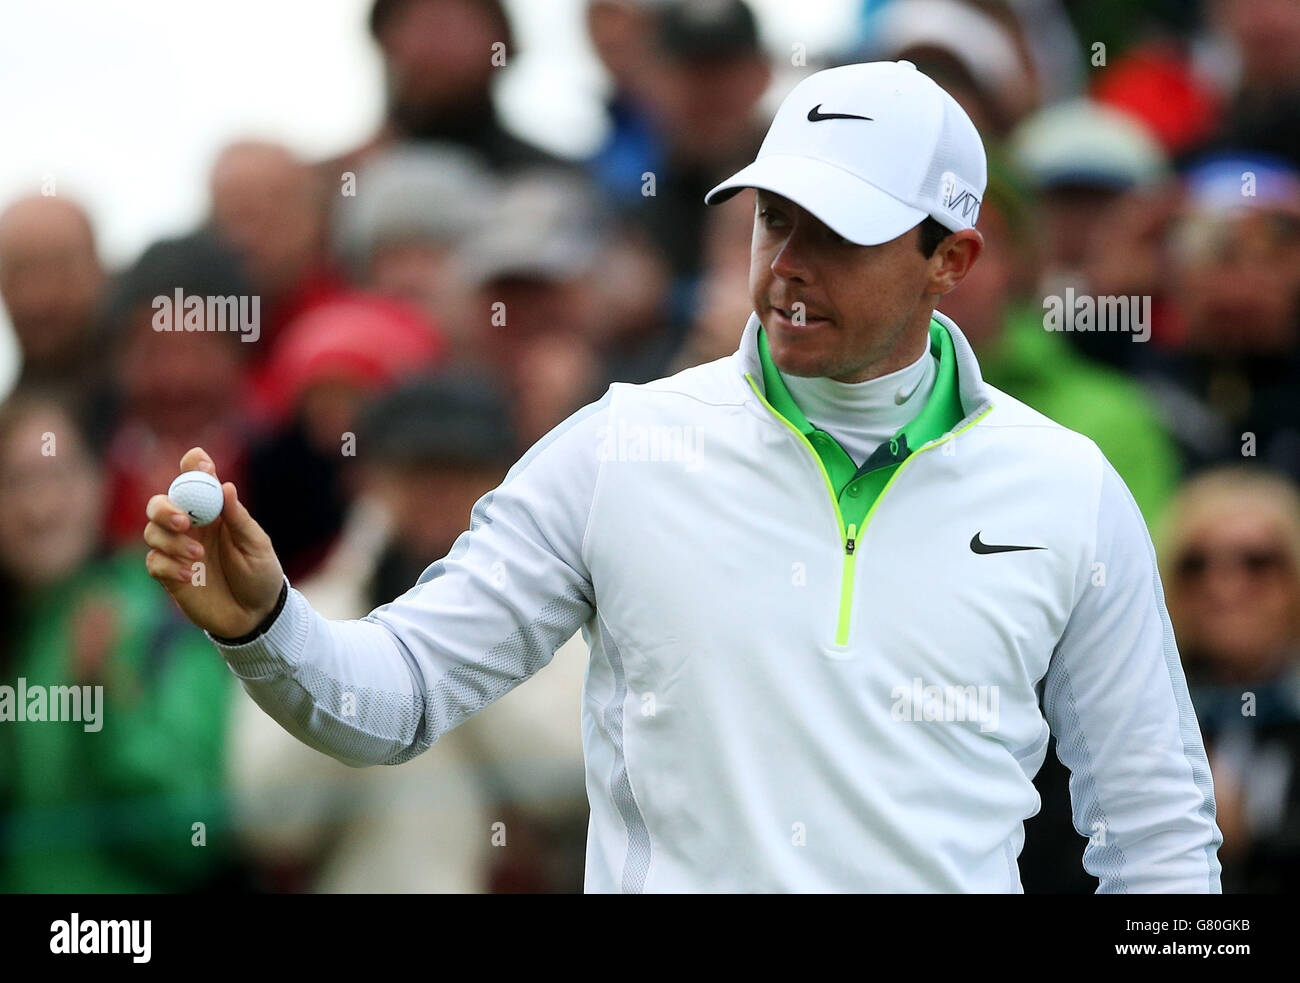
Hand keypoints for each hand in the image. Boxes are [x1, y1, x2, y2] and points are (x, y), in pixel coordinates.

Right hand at [144, 447, 284, 638]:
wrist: (255, 617)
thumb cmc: (260, 575)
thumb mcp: (257, 546)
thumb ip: (239, 519)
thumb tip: (226, 486)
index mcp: (214, 512)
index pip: (195, 480)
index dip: (193, 467)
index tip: (201, 464)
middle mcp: (192, 527)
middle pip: (159, 503)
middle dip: (165, 508)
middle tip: (183, 522)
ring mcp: (177, 550)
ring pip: (152, 532)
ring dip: (172, 542)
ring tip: (199, 556)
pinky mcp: (169, 575)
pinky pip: (154, 562)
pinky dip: (169, 565)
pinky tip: (191, 575)